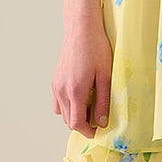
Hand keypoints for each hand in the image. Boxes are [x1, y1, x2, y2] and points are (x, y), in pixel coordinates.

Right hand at [51, 21, 112, 136]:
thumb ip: (103, 101)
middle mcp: (62, 90)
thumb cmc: (96, 49)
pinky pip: (58, 102)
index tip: (98, 131)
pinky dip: (68, 106)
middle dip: (83, 124)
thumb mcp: (106, 76)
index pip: (76, 123)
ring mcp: (56, 86)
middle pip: (68, 120)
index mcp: (75, 91)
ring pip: (62, 113)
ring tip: (91, 107)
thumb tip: (101, 122)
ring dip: (75, 116)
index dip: (88, 131)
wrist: (81, 30)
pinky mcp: (55, 81)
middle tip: (98, 119)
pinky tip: (81, 98)